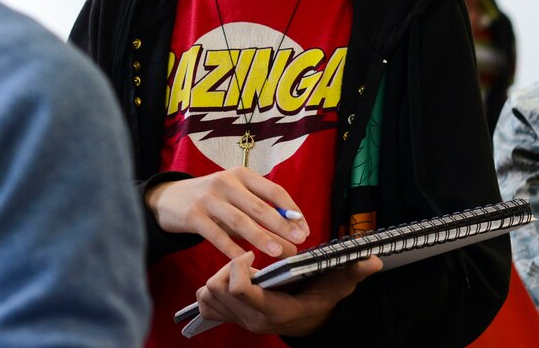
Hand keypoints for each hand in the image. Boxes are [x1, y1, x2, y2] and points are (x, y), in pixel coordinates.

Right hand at [145, 168, 308, 258]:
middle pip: (258, 206)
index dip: (292, 211)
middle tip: (298, 242)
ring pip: (239, 220)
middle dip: (281, 225)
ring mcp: (207, 198)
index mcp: (240, 174)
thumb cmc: (211, 201)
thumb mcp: (235, 199)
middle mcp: (225, 182)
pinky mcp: (192, 215)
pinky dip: (232, 248)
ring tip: (278, 252)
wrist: (168, 198)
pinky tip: (244, 259)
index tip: (304, 230)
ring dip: (260, 237)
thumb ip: (260, 214)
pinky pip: (216, 235)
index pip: (274, 190)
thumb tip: (293, 235)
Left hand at [196, 250, 382, 335]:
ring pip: (207, 295)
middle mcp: (252, 319)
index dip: (237, 268)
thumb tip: (371, 260)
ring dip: (216, 277)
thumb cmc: (320, 301)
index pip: (237, 289)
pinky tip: (230, 279)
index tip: (250, 253)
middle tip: (243, 259)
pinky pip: (205, 304)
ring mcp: (239, 321)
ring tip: (238, 269)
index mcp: (274, 310)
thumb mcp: (337, 287)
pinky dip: (210, 289)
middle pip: (216, 290)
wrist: (310, 325)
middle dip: (225, 269)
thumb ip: (351, 273)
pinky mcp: (230, 319)